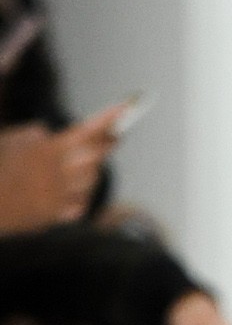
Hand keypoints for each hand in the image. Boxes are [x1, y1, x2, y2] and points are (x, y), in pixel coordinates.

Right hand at [0, 108, 124, 234]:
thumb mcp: (10, 141)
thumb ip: (35, 137)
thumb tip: (52, 136)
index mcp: (46, 151)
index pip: (87, 131)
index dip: (109, 118)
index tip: (126, 106)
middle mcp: (57, 176)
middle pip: (96, 157)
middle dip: (106, 144)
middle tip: (117, 133)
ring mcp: (57, 198)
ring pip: (90, 181)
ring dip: (91, 169)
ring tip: (90, 158)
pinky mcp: (52, 218)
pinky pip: (78, 203)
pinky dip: (78, 194)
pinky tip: (71, 189)